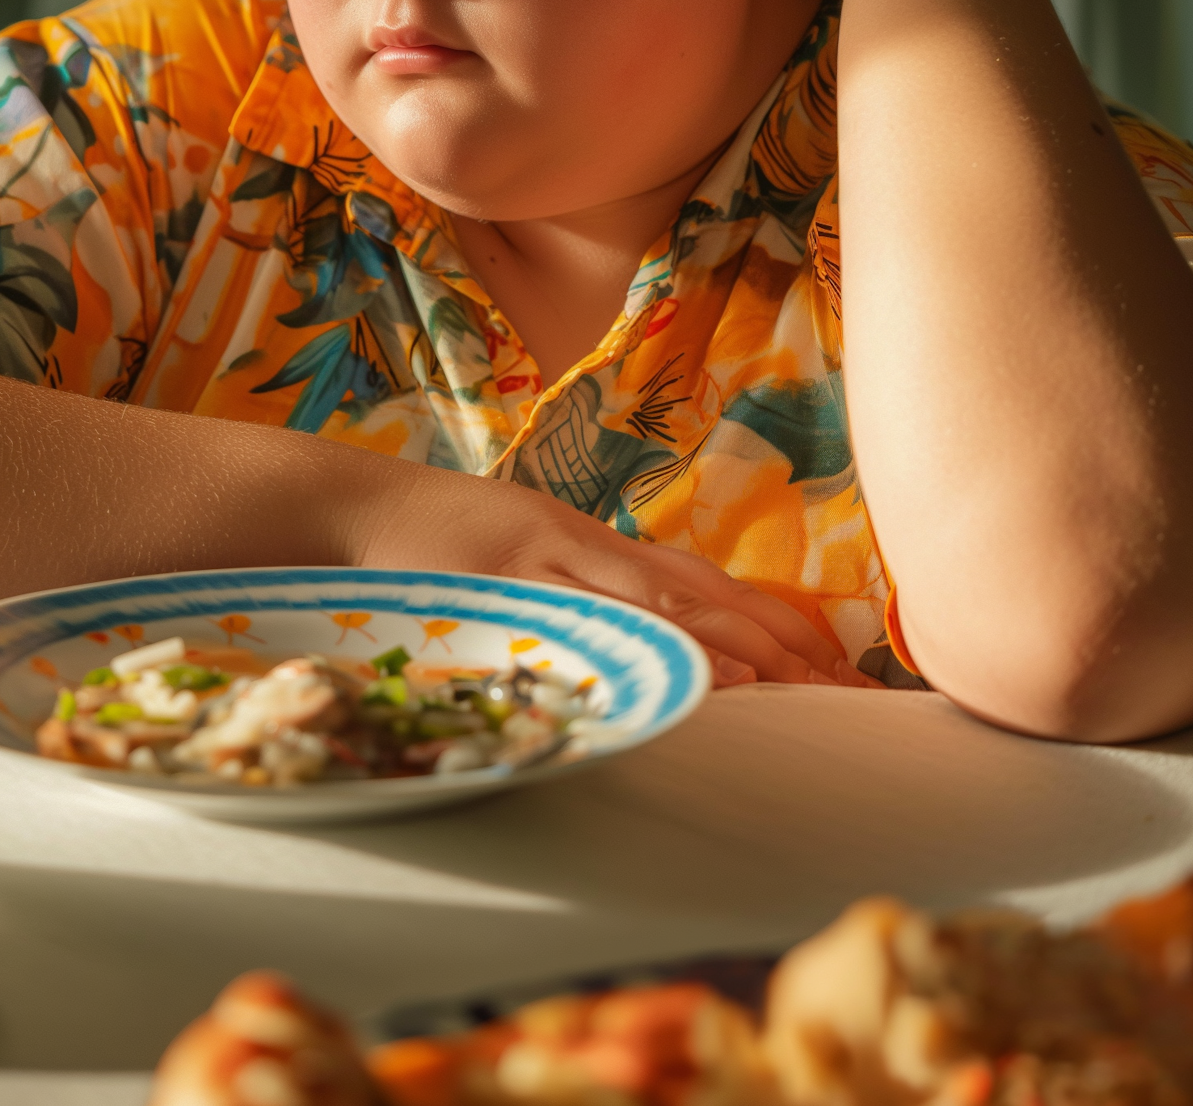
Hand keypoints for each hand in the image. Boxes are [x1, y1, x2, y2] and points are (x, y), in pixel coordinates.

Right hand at [343, 459, 879, 688]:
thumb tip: (623, 635)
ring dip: (738, 640)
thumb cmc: (423, 544)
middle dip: (777, 635)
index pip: (696, 581)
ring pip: (663, 602)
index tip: (825, 658)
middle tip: (845, 681)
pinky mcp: (516, 579)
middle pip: (700, 590)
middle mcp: (583, 543)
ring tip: (803, 678)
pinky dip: (656, 640)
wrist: (348, 510)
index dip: (765, 616)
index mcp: (586, 541)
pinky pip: (597, 617)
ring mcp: (552, 559)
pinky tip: (701, 668)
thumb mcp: (507, 560)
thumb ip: (566, 589)